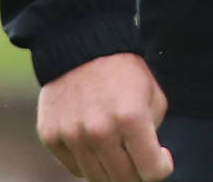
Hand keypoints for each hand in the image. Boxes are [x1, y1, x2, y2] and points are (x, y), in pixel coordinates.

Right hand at [37, 52, 173, 180]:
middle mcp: (100, 131)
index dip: (161, 168)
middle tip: (138, 158)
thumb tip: (148, 163)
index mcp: (131, 119)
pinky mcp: (51, 136)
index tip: (160, 158)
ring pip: (98, 177)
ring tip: (117, 149)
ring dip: (112, 169)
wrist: (80, 44)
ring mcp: (72, 135)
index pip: (151, 172)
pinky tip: (95, 142)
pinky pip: (75, 166)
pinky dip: (88, 161)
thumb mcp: (153, 97)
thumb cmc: (123, 72)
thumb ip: (153, 134)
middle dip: (137, 173)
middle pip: (124, 180)